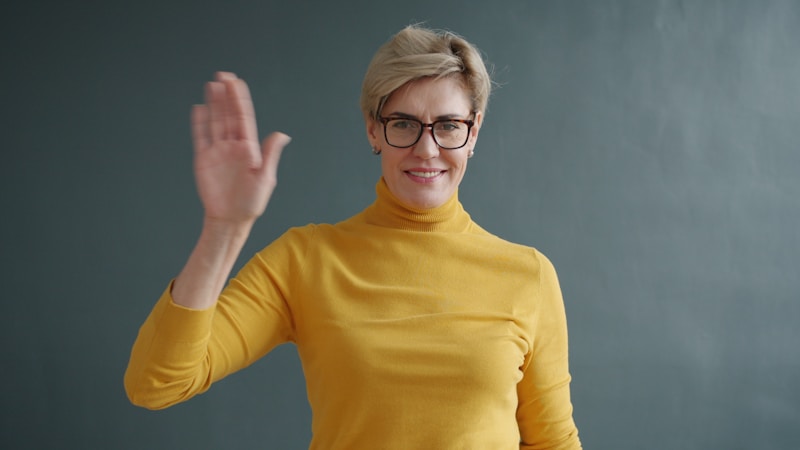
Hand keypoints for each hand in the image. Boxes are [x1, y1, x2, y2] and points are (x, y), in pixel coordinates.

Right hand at [191, 72, 290, 225]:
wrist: (230, 219)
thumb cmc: (251, 202)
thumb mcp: (265, 178)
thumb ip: (270, 154)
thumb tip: (282, 134)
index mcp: (250, 148)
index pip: (244, 118)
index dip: (240, 100)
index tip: (237, 83)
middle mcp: (233, 146)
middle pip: (229, 116)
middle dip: (227, 96)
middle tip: (223, 76)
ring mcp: (218, 152)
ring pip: (215, 122)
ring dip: (214, 104)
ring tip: (213, 86)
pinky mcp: (204, 159)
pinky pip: (201, 137)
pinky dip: (199, 123)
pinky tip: (200, 108)